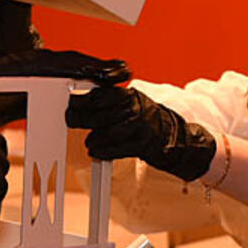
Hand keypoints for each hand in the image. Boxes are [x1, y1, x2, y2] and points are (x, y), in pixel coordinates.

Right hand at [0, 50, 131, 124]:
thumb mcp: (12, 107)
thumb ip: (31, 109)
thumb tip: (45, 122)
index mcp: (33, 73)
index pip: (69, 72)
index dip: (92, 75)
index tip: (115, 81)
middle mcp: (32, 63)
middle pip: (75, 64)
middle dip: (101, 67)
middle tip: (126, 71)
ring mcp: (26, 61)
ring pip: (69, 62)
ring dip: (95, 65)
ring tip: (119, 70)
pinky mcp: (20, 65)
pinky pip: (53, 66)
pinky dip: (75, 68)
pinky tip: (93, 71)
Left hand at [65, 85, 216, 181]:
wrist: (176, 139)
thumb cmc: (149, 122)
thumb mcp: (133, 105)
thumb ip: (112, 103)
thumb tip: (83, 103)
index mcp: (131, 96)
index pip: (103, 95)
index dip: (83, 99)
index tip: (71, 102)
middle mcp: (136, 109)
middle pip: (102, 112)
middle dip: (82, 117)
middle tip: (71, 119)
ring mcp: (141, 127)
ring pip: (109, 131)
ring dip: (94, 137)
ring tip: (89, 141)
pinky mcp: (143, 145)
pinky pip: (117, 148)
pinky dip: (103, 151)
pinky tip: (95, 151)